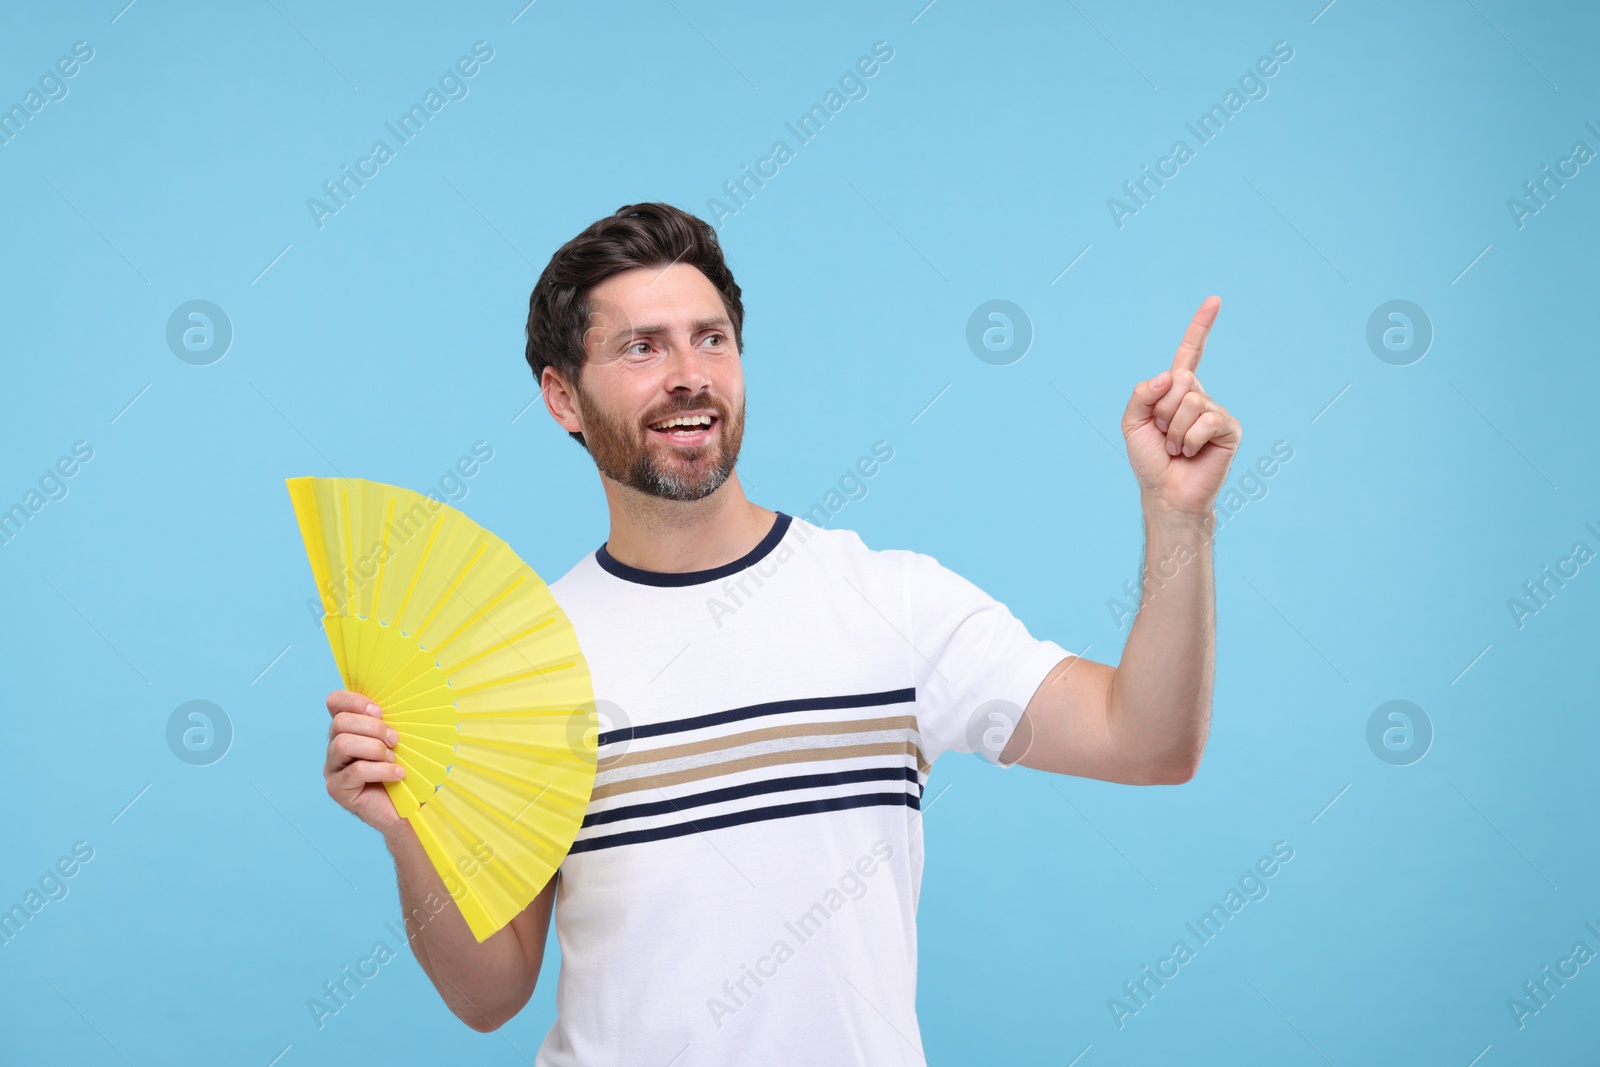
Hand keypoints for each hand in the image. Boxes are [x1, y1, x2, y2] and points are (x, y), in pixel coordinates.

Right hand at [324, 689, 405, 835]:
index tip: (380, 711)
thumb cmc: (405, 771)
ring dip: (375, 749)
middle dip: (373, 728)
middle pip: (340, 722)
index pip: (335, 702)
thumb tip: (409, 701)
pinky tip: (398, 775)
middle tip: (396, 740)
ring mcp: (333, 768)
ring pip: (343, 744)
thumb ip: (395, 722)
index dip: (354, 700)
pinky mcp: (337, 788)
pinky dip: (382, 770)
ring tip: (393, 759)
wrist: (407, 809)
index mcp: (348, 729)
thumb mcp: (403, 742)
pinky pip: (356, 770)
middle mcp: (335, 746)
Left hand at [1121, 296, 1241, 517]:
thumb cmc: (1150, 460)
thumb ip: (1141, 395)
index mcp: (1177, 390)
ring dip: (1173, 430)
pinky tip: (1190, 453)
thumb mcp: (1131, 423)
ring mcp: (1215, 412)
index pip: (1190, 353)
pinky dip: (1189, 440)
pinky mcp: (1228, 429)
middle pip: (1179, 380)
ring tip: (1176, 448)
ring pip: (1190, 402)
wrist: (1165, 493)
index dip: (1201, 326)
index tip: (1214, 300)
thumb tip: (1170, 376)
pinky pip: (1205, 420)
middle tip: (1163, 435)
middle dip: (1162, 410)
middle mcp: (1199, 396)